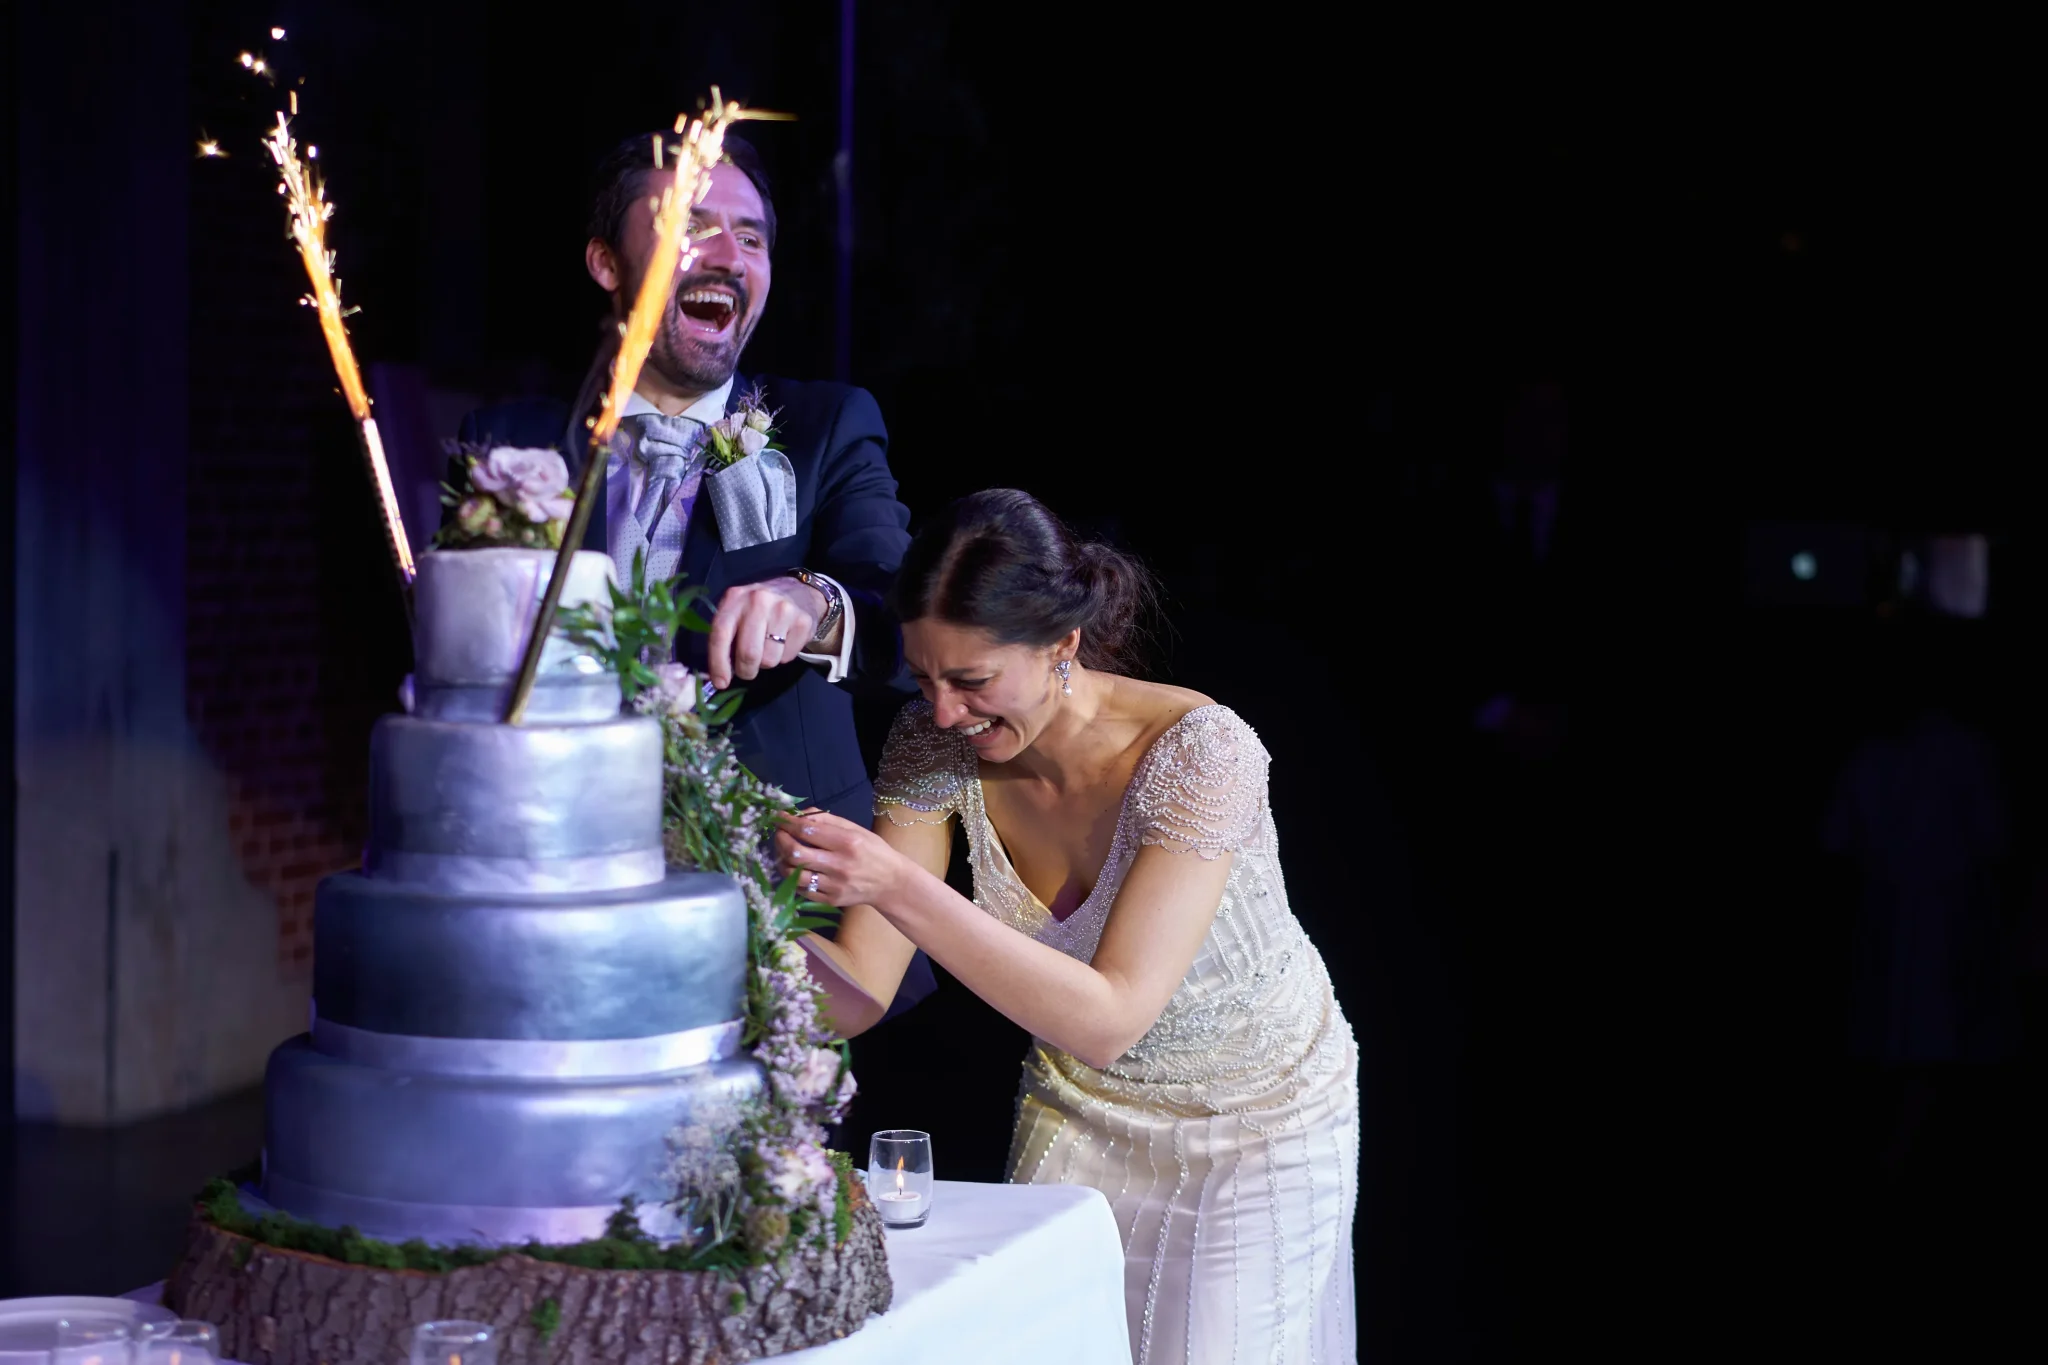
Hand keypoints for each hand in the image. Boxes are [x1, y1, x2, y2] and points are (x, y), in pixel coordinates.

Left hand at [706, 577, 826, 688]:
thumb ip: (726, 637)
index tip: (721, 683)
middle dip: (746, 670)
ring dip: (766, 662)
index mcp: (735, 598)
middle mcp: (758, 601)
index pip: (720, 634)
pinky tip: (784, 641)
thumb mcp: (738, 612)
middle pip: (748, 653)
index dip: (718, 662)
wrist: (799, 591)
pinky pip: (787, 657)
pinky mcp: (803, 622)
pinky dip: (783, 656)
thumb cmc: (760, 608)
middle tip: (747, 670)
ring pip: (769, 660)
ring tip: (769, 647)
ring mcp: (783, 610)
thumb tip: (718, 675)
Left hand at [774, 810, 908, 908]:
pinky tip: (796, 869)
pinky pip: (802, 889)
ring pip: (793, 874)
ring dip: (782, 860)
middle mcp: (840, 864)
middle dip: (780, 840)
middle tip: (778, 834)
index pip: (807, 830)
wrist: (891, 883)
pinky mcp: (831, 900)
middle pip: (795, 852)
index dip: (788, 822)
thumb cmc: (873, 851)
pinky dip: (793, 878)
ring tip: (784, 853)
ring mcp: (834, 885)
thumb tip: (797, 815)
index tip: (779, 817)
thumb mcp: (855, 829)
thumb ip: (826, 819)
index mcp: (847, 841)